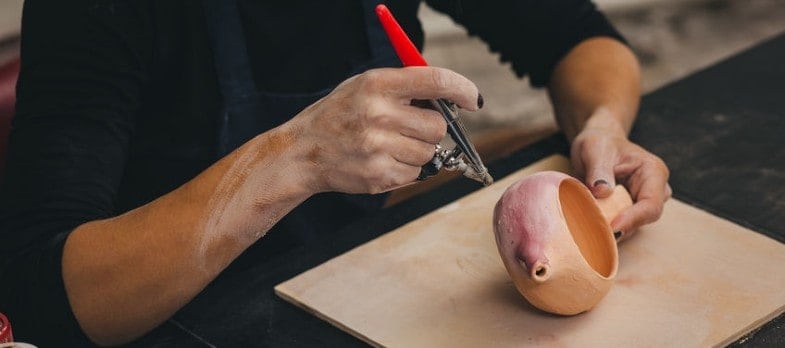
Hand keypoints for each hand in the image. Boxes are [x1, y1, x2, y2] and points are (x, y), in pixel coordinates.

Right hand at [289, 67, 480, 193]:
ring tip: (390, 144)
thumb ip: (404, 86)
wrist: (303, 152)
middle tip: (410, 127)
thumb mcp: (363, 85)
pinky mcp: (378, 176)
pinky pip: (416, 173)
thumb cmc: (339, 115)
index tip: (473, 100)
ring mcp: (378, 148)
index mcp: (377, 85)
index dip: (463, 89)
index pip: (436, 81)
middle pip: (437, 125)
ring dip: (419, 150)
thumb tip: (450, 96)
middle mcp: (378, 114)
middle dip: (431, 128)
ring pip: (430, 152)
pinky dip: (407, 168)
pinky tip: (382, 160)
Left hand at [570, 109, 671, 241]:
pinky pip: (620, 224)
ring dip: (610, 229)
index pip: (651, 204)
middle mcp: (654, 189)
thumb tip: (602, 192)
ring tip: (586, 228)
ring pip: (631, 225)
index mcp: (653, 172)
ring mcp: (642, 201)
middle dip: (620, 227)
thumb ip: (599, 170)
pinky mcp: (629, 210)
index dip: (633, 219)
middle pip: (643, 219)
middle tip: (593, 232)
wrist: (597, 144)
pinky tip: (587, 226)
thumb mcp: (595, 149)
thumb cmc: (599, 142)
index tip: (612, 228)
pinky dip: (605, 226)